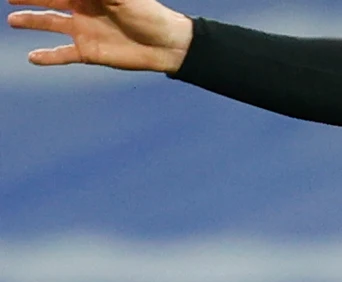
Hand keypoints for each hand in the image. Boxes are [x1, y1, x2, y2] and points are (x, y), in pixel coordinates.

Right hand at [7, 0, 192, 72]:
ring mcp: (84, 31)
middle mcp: (82, 9)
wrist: (167, 44)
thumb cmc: (147, 12)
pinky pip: (63, 54)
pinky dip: (48, 57)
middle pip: (47, 0)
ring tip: (12, 20)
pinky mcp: (88, 52)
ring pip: (50, 24)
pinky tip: (32, 57)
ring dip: (31, 21)